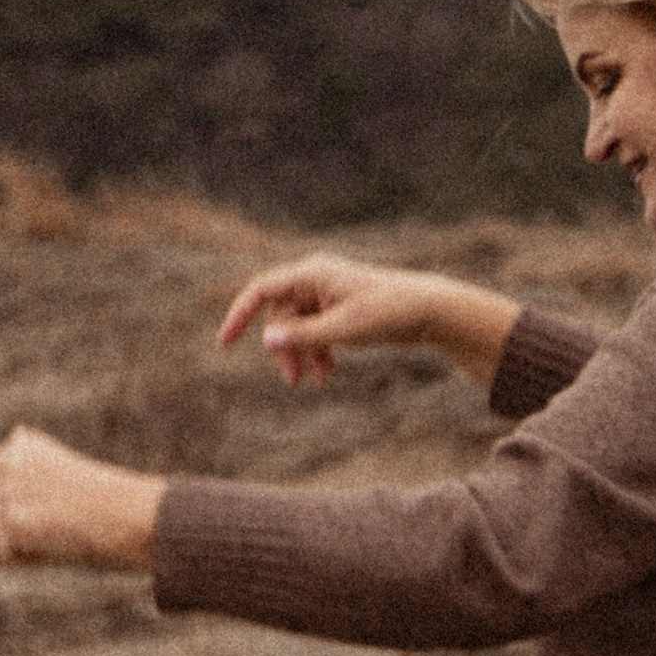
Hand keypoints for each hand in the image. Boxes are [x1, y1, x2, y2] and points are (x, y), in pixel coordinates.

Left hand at [0, 426, 160, 568]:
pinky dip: (36, 559)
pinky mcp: (7, 528)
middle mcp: (9, 462)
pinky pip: (14, 554)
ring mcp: (5, 494)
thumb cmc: (116, 502)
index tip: (0, 502)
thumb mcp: (73, 483)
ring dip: (31, 540)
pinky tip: (63, 546)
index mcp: (26, 444)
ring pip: (5, 527)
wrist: (124, 515)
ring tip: (70, 534)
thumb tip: (26, 516)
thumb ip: (41, 488)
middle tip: (9, 532)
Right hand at [217, 258, 518, 393]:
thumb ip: (303, 337)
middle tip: (293, 380)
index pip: (262, 290)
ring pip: (298, 326)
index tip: (225, 344)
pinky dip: (318, 351)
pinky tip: (327, 374)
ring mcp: (329, 293)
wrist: (430, 309)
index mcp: (312, 274)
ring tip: (313, 381)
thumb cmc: (388, 312)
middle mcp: (316, 279)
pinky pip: (316, 330)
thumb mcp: (343, 329)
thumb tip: (266, 340)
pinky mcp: (341, 308)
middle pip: (281, 316)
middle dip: (284, 348)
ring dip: (301, 354)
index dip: (239, 315)